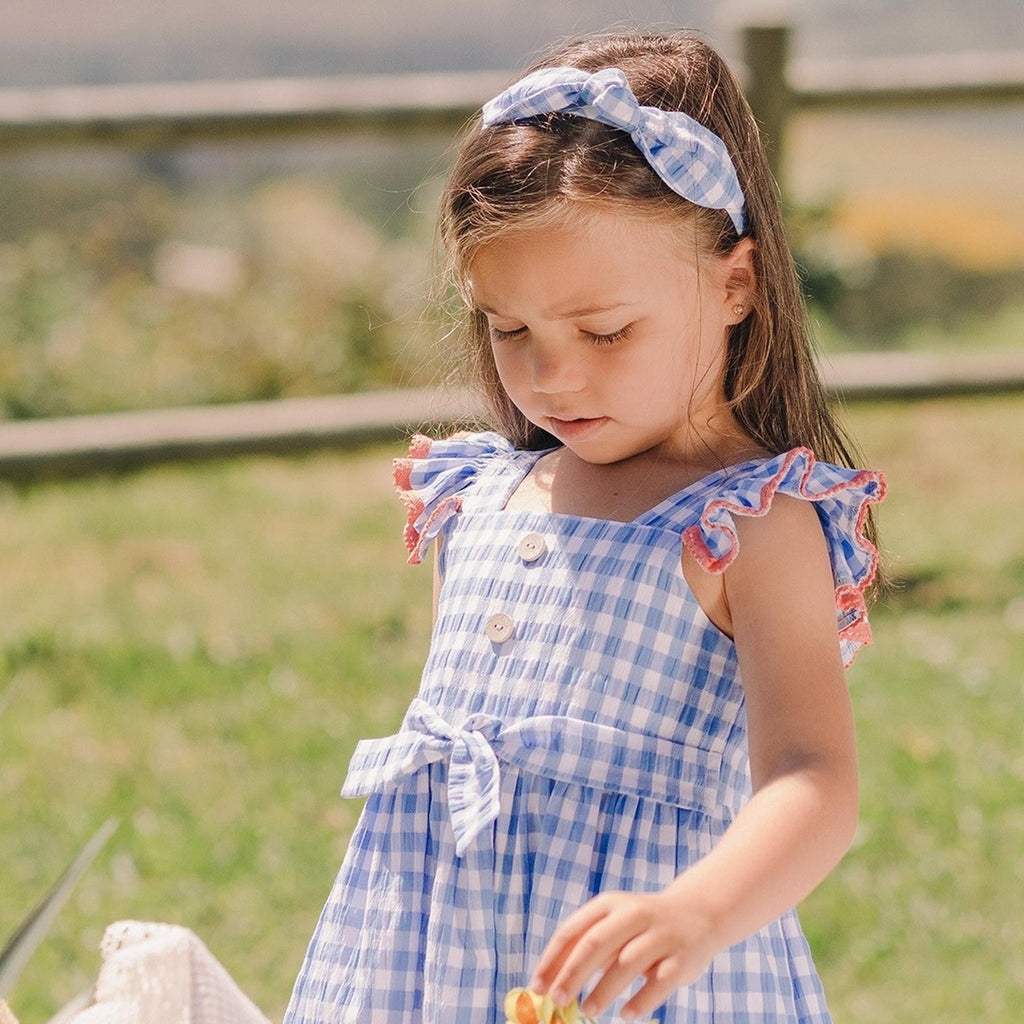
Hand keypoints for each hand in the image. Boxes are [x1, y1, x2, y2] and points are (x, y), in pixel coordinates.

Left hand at [529, 888, 718, 1020]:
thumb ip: (584, 947)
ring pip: (627, 963)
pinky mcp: (682, 959)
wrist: (697, 913)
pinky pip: (659, 983)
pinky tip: (625, 1015)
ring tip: (587, 1011)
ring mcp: (660, 935)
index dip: (552, 959)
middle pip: (596, 943)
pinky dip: (641, 1001)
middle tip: (556, 1000)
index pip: (573, 930)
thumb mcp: (612, 924)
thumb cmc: (640, 925)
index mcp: (609, 904)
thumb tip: (547, 982)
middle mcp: (634, 914)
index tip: (536, 986)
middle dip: (573, 973)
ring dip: (604, 990)